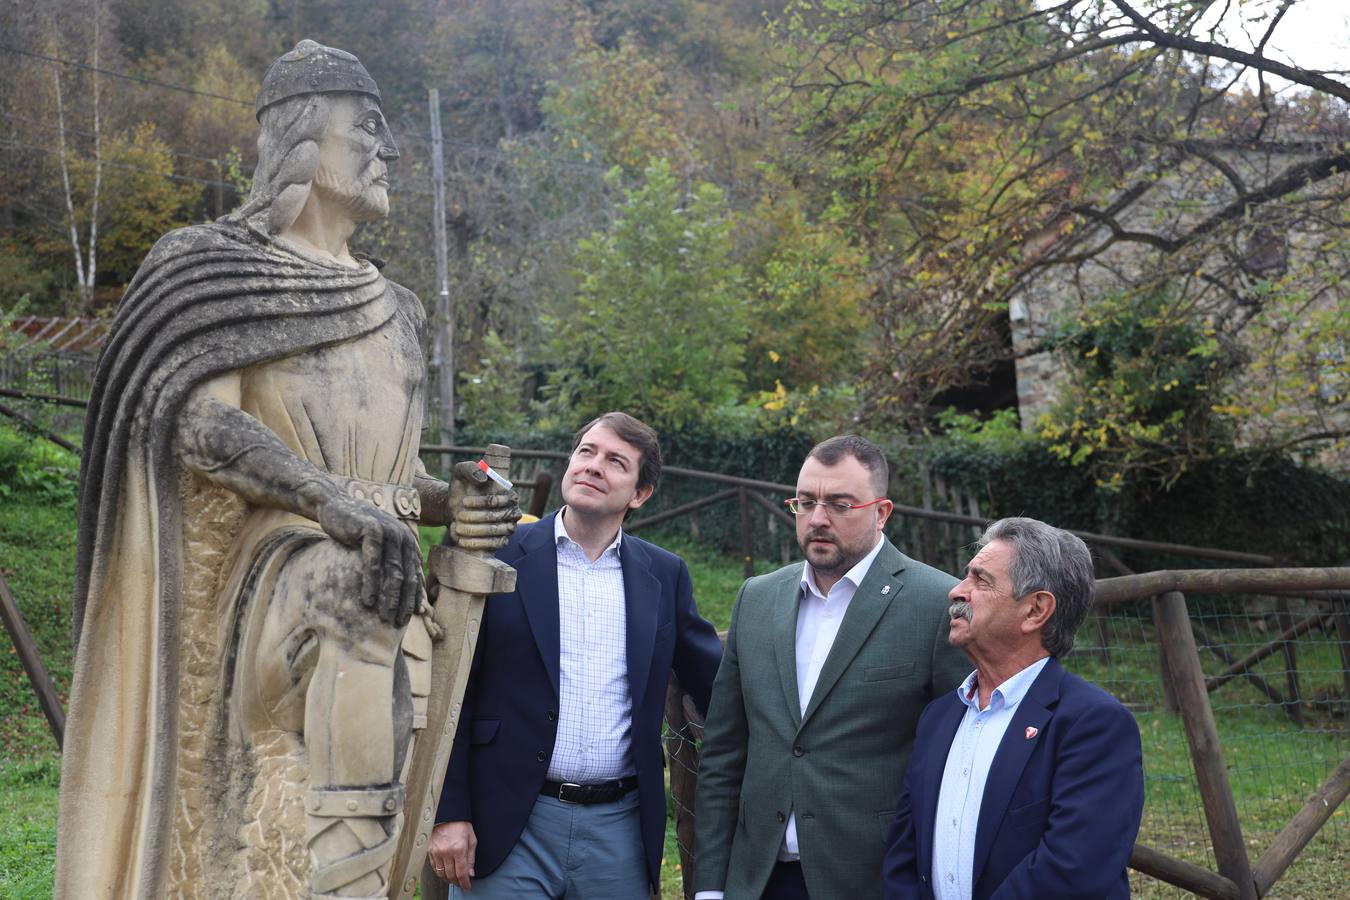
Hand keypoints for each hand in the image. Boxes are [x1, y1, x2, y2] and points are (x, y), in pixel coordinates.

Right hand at [316, 491, 422, 627]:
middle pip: (407, 576)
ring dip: (389, 597)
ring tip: (384, 617)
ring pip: (393, 572)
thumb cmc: (355, 531)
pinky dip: (371, 584)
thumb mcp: (376, 547)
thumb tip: (396, 592)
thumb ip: (387, 563)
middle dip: (404, 602)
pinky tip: (367, 601)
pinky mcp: (372, 531)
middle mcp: (403, 537)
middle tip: (398, 623)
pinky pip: (373, 564)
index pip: (415, 574)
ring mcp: (389, 532)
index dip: (414, 596)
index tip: (411, 617)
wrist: (334, 506)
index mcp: (407, 542)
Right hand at [428, 820, 476, 888]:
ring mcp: (437, 852)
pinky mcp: (430, 851)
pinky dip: (440, 873)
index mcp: (459, 849)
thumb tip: (470, 874)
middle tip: (462, 883)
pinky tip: (445, 872)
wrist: (448, 814)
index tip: (467, 887)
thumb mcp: (472, 840)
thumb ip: (471, 858)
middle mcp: (446, 852)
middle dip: (457, 882)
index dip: (465, 883)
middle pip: (451, 875)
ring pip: (442, 873)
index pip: (461, 873)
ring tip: (454, 879)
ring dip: (448, 879)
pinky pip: (434, 867)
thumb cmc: (461, 826)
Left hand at [447, 460, 519, 551]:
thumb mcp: (461, 472)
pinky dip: (478, 543)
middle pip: (497, 516)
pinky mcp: (502, 542)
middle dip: (476, 517)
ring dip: (475, 530)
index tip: (464, 502)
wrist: (453, 507)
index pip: (501, 500)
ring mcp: (509, 528)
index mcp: (509, 494)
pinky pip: (495, 545)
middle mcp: (514, 512)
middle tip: (459, 516)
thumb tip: (483, 480)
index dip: (482, 502)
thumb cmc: (461, 487)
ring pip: (495, 531)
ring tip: (458, 527)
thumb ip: (470, 468)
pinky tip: (462, 540)